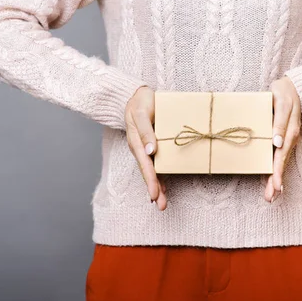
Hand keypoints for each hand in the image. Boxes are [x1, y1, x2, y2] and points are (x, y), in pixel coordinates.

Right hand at [124, 85, 166, 210]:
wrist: (137, 95)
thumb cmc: (139, 102)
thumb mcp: (141, 113)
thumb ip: (145, 131)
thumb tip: (151, 150)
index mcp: (136, 142)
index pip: (144, 164)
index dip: (150, 179)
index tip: (154, 193)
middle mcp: (141, 148)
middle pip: (147, 172)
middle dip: (154, 189)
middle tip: (161, 205)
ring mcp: (146, 148)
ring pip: (152, 171)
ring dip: (158, 186)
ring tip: (163, 203)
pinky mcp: (153, 146)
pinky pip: (156, 163)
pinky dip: (161, 176)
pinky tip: (165, 187)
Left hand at [265, 76, 301, 202]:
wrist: (295, 87)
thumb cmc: (284, 92)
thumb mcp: (282, 103)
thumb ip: (279, 122)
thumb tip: (277, 143)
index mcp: (289, 130)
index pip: (281, 155)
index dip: (277, 170)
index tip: (274, 184)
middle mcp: (290, 138)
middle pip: (282, 162)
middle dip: (276, 181)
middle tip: (270, 197)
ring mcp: (288, 139)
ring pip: (282, 162)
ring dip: (276, 180)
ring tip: (270, 196)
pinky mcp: (285, 139)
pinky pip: (281, 157)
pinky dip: (277, 171)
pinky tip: (273, 183)